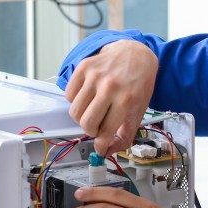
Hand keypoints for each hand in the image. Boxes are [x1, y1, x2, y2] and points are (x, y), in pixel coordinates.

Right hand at [64, 40, 157, 155]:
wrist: (136, 55)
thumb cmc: (138, 85)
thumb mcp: (139, 111)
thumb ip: (126, 135)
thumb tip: (107, 152)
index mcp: (126, 100)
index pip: (105, 132)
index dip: (100, 145)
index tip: (100, 148)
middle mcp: (109, 87)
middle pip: (86, 123)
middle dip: (90, 131)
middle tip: (98, 127)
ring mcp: (94, 76)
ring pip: (74, 111)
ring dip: (81, 118)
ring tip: (92, 112)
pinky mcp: (83, 67)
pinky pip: (68, 95)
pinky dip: (75, 101)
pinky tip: (88, 98)